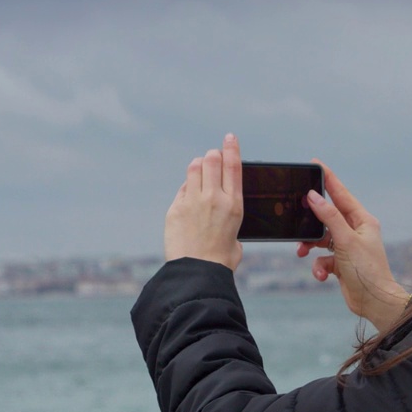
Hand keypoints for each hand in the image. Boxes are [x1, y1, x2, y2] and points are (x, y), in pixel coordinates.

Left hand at [164, 134, 243, 270]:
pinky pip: (182, 190)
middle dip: (212, 155)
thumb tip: (226, 224)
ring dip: (198, 166)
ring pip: (194, 168)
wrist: (197, 273)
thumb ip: (231, 222)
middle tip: (212, 157)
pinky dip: (186, 189)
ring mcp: (192, 201)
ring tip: (200, 172)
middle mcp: (214, 198)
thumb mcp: (236, 238)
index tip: (229, 137)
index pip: (233, 166)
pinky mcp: (175, 209)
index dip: (231, 148)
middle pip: (211, 160)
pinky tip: (189, 199)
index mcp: (233, 204)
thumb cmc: (220, 261)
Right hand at [297, 162, 408, 330]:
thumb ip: (329, 217)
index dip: (328, 179)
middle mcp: (355, 231)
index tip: (315, 164)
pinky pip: (323, 258)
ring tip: (302, 252)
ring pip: (321, 239)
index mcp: (362, 220)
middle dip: (311, 223)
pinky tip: (322, 275)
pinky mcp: (341, 263)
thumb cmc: (367, 270)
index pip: (342, 194)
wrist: (374, 302)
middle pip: (327, 217)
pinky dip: (319, 266)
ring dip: (310, 247)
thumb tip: (314, 197)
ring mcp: (348, 247)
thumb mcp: (346, 240)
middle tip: (297, 217)